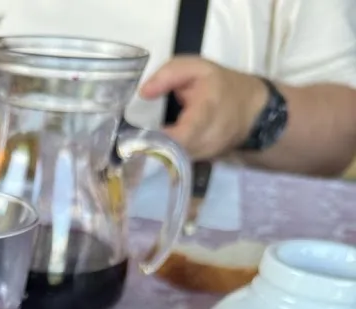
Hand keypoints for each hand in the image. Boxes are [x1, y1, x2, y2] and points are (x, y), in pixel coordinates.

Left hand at [140, 57, 269, 159]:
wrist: (251, 110)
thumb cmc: (221, 86)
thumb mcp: (197, 68)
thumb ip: (169, 74)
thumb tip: (143, 93)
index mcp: (205, 114)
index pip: (179, 137)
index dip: (156, 140)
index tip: (137, 136)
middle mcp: (205, 142)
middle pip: (169, 153)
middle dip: (149, 148)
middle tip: (132, 140)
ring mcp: (203, 157)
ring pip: (171, 161)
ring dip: (156, 153)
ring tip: (143, 142)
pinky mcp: (199, 164)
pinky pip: (176, 164)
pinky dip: (165, 157)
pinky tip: (157, 147)